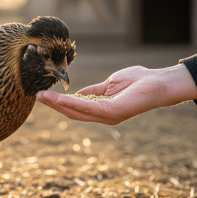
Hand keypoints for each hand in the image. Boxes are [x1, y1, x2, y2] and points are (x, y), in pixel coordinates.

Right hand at [36, 64, 196, 124]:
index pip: (76, 108)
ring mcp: (107, 115)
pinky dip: (71, 103)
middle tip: (37, 96)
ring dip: (57, 104)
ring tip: (43, 97)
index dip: (59, 103)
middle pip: (72, 112)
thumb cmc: (138, 81)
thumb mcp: (109, 85)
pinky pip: (88, 108)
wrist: (159, 82)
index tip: (44, 95)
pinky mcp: (112, 112)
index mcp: (101, 109)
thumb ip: (93, 91)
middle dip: (54, 105)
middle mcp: (102, 116)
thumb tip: (76, 92)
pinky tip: (59, 98)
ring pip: (76, 111)